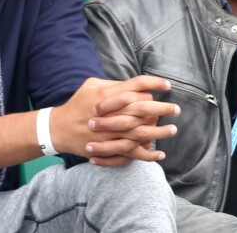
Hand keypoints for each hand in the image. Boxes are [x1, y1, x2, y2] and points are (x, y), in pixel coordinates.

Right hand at [51, 76, 178, 164]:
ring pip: (140, 132)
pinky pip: (132, 152)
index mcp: (106, 94)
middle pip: (142, 108)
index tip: (167, 85)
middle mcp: (110, 113)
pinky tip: (159, 152)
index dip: (153, 83)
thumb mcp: (90, 85)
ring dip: (159, 131)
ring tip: (172, 129)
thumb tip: (135, 85)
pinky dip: (147, 153)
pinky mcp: (108, 148)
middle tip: (176, 109)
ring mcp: (110, 132)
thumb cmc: (77, 104)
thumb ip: (112, 83)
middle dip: (162, 108)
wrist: (60, 128)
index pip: (135, 85)